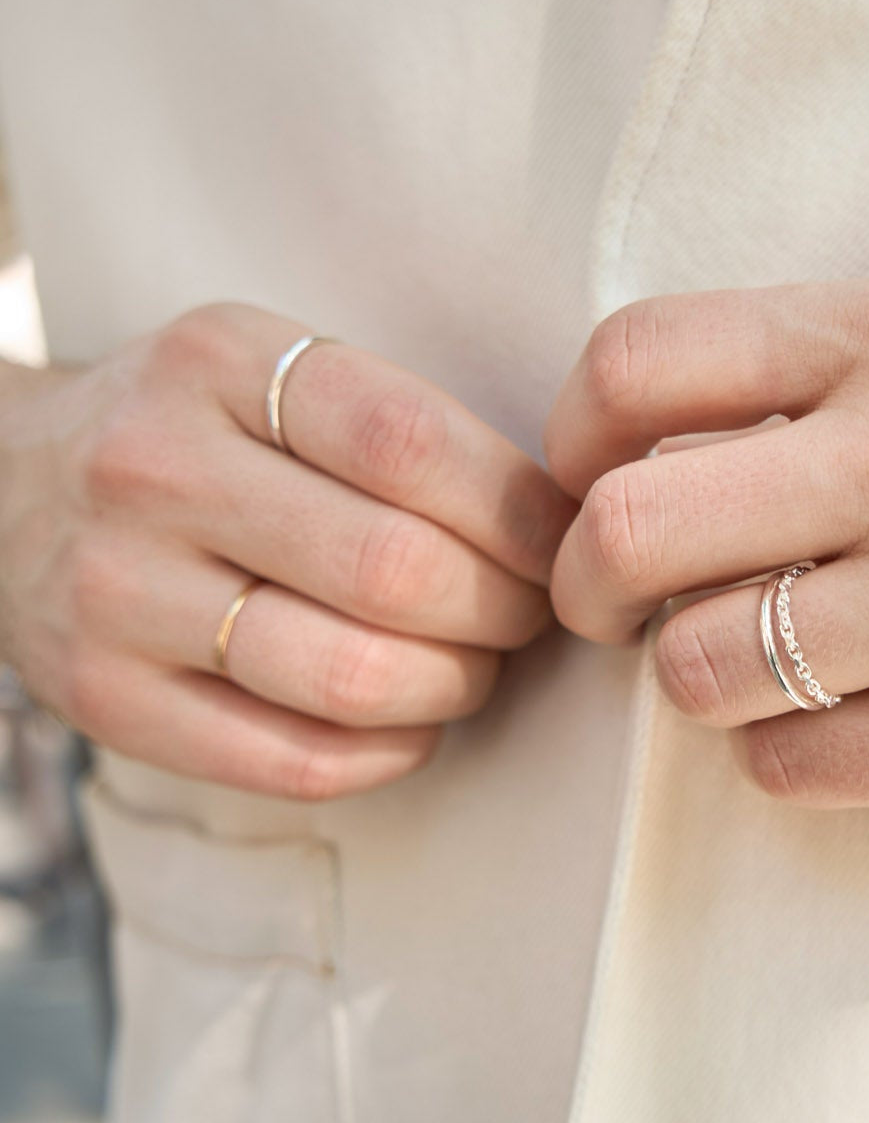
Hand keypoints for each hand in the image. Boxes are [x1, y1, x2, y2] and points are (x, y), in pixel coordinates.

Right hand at [0, 303, 575, 799]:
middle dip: (505, 608)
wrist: (8, 490)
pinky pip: (295, 760)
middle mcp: (154, 469)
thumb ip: (392, 423)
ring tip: (475, 664)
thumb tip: (559, 518)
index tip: (560, 543)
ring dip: (457, 685)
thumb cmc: (195, 434)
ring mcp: (117, 592)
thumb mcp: (271, 372)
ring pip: (352, 676)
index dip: (520, 512)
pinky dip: (391, 752)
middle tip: (528, 612)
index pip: (412, 443)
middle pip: (396, 570)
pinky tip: (413, 722)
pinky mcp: (105, 699)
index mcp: (221, 363)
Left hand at [544, 273, 868, 805]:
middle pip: (626, 528)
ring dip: (692, 678)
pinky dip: (779, 753)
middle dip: (585, 583)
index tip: (590, 484)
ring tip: (752, 660)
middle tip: (617, 603)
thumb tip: (651, 451)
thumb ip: (816, 373)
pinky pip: (793, 767)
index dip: (572, 436)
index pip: (637, 359)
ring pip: (697, 669)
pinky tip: (837, 720)